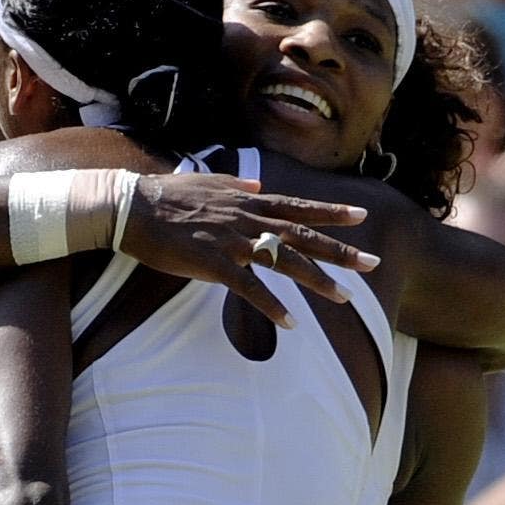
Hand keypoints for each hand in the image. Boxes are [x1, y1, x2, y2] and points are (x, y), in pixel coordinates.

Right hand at [119, 173, 376, 328]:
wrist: (131, 207)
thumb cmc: (165, 196)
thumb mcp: (207, 181)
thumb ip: (236, 183)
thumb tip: (258, 183)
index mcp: (246, 200)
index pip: (297, 207)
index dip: (330, 212)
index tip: (360, 216)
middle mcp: (247, 218)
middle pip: (303, 236)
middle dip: (340, 250)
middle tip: (372, 263)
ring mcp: (232, 241)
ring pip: (285, 262)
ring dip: (317, 281)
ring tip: (344, 298)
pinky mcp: (213, 263)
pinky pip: (249, 289)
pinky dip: (271, 306)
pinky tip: (290, 322)